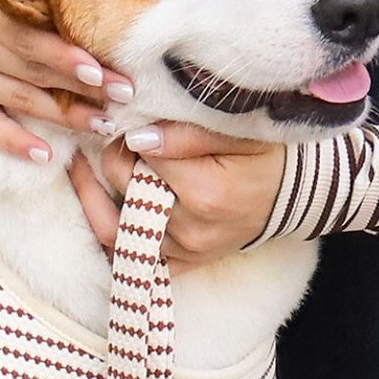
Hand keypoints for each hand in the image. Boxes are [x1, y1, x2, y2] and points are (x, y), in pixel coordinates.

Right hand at [0, 0, 133, 162]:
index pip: (27, 35)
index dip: (66, 56)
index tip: (105, 71)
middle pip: (30, 69)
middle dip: (81, 86)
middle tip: (123, 96)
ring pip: (18, 98)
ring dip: (63, 115)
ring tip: (103, 124)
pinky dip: (14, 142)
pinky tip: (45, 155)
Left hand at [70, 124, 285, 270]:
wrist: (300, 195)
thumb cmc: (270, 156)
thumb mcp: (240, 132)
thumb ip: (188, 133)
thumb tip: (138, 136)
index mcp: (206, 193)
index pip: (144, 155)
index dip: (133, 132)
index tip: (130, 116)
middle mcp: (190, 229)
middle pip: (126, 187)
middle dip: (115, 157)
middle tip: (114, 134)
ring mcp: (186, 251)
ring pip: (115, 230)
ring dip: (91, 197)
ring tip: (78, 167)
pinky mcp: (184, 262)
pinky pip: (131, 256)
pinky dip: (110, 230)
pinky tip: (98, 200)